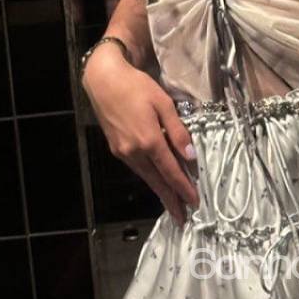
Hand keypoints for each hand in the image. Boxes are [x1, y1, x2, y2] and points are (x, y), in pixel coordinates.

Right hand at [83, 45, 199, 227]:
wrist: (103, 80)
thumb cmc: (136, 86)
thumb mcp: (164, 103)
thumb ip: (179, 131)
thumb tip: (191, 157)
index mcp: (149, 140)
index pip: (171, 171)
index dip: (184, 188)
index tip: (195, 203)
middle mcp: (135, 151)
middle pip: (157, 182)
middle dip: (171, 201)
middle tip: (182, 218)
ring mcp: (123, 152)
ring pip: (146, 177)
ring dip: (160, 191)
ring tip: (173, 203)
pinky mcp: (116, 148)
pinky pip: (137, 168)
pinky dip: (150, 177)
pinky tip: (156, 180)